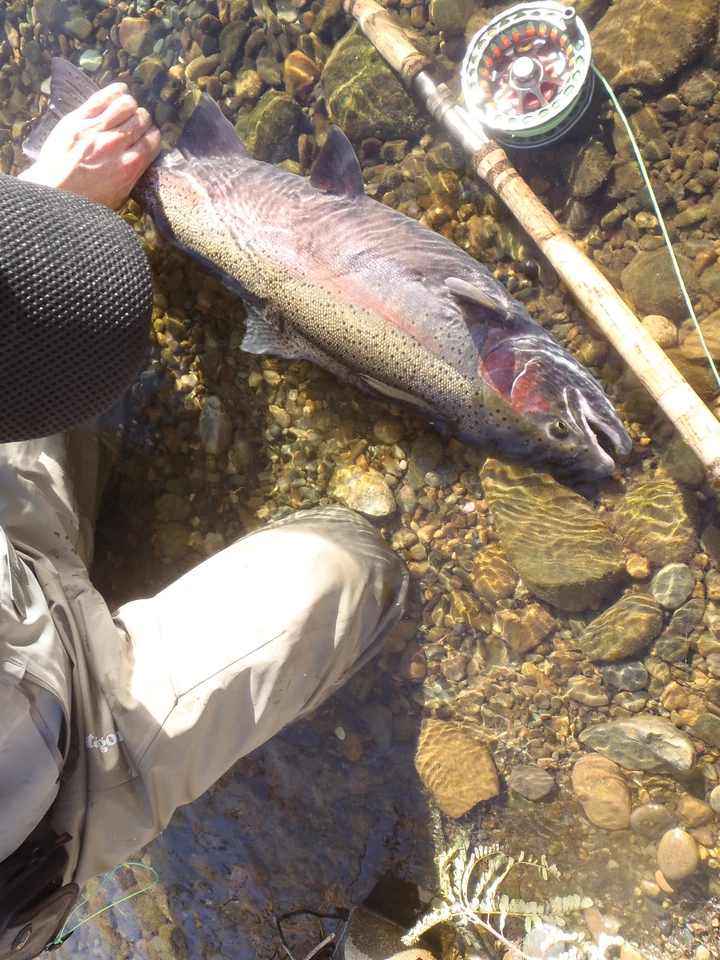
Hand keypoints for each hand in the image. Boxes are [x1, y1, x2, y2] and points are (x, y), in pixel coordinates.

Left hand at [19, 82, 161, 209]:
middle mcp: (116, 144)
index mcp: (130, 166)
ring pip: (125, 105)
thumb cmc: (87, 200)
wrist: (54, 193)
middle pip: (141, 119)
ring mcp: (96, 129)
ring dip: (130, 105)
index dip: (153, 136)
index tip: (148, 137)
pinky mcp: (78, 119)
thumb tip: (141, 155)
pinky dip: (115, 91)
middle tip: (137, 124)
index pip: (153, 140)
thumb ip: (133, 172)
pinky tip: (120, 91)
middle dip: (143, 120)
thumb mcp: (120, 194)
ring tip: (128, 108)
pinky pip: (101, 98)